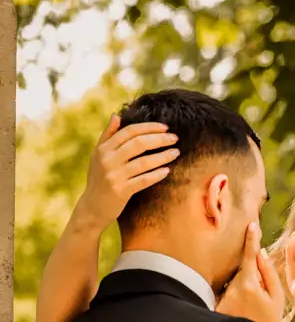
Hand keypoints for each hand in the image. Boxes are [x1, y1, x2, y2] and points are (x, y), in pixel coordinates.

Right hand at [73, 115, 179, 229]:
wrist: (92, 207)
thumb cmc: (99, 179)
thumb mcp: (98, 155)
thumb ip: (108, 135)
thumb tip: (116, 115)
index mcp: (103, 149)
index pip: (128, 132)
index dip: (148, 127)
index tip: (165, 127)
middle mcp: (107, 160)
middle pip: (138, 144)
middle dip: (159, 139)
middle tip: (175, 138)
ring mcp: (114, 176)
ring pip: (143, 162)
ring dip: (162, 156)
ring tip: (176, 152)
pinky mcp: (121, 191)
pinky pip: (143, 180)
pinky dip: (156, 175)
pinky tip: (167, 170)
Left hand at [217, 222, 285, 321]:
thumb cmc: (269, 321)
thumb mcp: (277, 297)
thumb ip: (269, 273)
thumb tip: (261, 254)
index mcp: (249, 284)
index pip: (249, 255)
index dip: (251, 239)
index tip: (252, 224)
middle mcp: (232, 288)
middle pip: (242, 271)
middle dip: (252, 277)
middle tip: (261, 298)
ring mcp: (222, 297)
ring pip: (234, 282)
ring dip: (244, 290)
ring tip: (251, 311)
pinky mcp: (215, 305)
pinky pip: (227, 294)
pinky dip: (236, 300)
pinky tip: (242, 314)